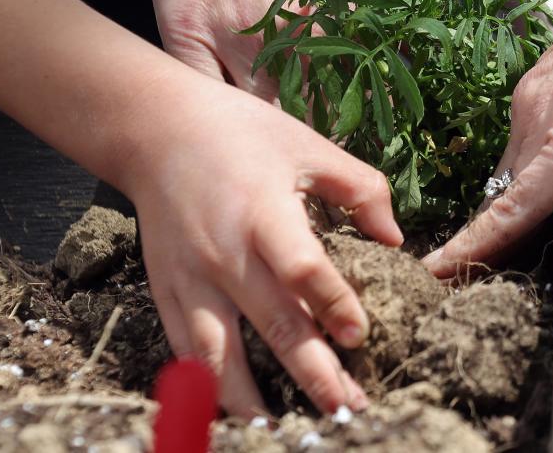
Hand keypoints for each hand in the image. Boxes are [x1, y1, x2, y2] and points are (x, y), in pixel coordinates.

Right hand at [118, 73, 401, 415]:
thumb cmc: (241, 134)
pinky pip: (186, 348)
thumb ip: (359, 188)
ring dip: (253, 398)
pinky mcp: (166, 290)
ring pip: (220, 353)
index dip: (332, 303)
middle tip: (349, 409)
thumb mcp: (308, 146)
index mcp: (265, 213)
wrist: (158, 130)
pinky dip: (207, 384)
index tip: (359, 335)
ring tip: (285, 431)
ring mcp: (191, 277)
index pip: (302, 269)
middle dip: (313, 372)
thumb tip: (395, 238)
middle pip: (273, 324)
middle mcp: (225, 254)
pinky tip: (233, 408)